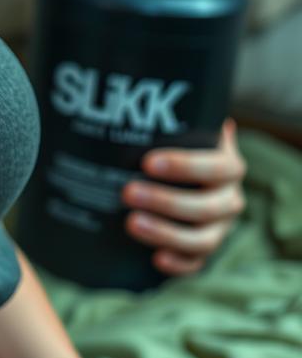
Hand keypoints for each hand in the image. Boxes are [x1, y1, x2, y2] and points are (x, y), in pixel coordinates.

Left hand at [122, 118, 245, 275]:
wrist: (182, 175)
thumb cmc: (173, 147)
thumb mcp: (179, 132)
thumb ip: (175, 120)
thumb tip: (156, 94)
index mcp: (228, 167)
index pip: (216, 167)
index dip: (185, 166)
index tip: (147, 162)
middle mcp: (229, 199)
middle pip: (207, 206)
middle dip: (165, 201)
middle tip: (127, 193)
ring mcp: (220, 228)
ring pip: (202, 238)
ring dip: (167, 233)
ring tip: (132, 224)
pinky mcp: (205, 250)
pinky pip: (197, 263)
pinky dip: (179, 264)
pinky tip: (156, 259)